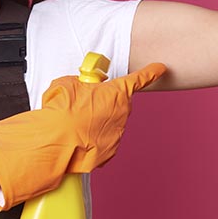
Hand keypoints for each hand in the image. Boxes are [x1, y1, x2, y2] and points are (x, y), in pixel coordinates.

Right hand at [0, 62, 165, 209]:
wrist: (58, 142)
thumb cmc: (63, 111)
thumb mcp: (68, 84)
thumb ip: (80, 83)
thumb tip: (78, 88)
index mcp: (116, 92)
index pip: (139, 78)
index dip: (151, 72)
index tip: (160, 68)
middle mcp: (122, 112)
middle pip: (119, 102)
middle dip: (106, 102)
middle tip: (84, 104)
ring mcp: (118, 133)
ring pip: (110, 122)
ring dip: (97, 121)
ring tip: (76, 124)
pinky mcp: (110, 151)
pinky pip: (103, 140)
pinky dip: (93, 138)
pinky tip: (78, 138)